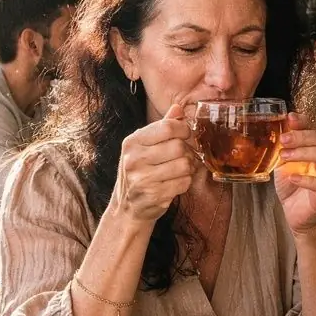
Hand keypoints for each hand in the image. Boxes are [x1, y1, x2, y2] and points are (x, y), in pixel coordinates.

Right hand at [112, 103, 195, 221]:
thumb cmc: (139, 172)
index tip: (186, 135)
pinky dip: (185, 183)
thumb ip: (161, 127)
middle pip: (178, 147)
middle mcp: (134, 159)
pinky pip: (183, 183)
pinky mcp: (153, 195)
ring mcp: (142, 178)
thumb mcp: (144, 146)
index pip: (167, 127)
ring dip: (188, 168)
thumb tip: (178, 108)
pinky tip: (175, 183)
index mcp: (132, 142)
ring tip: (181, 170)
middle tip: (185, 157)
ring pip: (184, 165)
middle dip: (187, 152)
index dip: (184, 129)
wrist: (127, 207)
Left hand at [275, 112, 315, 234]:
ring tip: (286, 157)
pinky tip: (293, 178)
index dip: (304, 122)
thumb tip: (279, 126)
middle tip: (284, 140)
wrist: (295, 213)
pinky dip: (307, 179)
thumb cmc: (292, 186)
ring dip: (306, 153)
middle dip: (304, 136)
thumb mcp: (283, 162)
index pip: (315, 129)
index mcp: (315, 149)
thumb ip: (284, 146)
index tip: (290, 118)